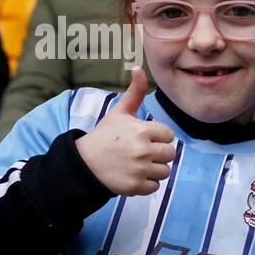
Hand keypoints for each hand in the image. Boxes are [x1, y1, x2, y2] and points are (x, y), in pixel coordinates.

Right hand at [75, 68, 175, 195]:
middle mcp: (142, 150)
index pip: (168, 135)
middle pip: (170, 154)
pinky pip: (155, 186)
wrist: (84, 163)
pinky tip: (133, 175)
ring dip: (154, 169)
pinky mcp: (135, 186)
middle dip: (159, 154)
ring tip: (137, 164)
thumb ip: (134, 92)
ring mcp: (139, 169)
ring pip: (165, 171)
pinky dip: (146, 183)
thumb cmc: (105, 136)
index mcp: (141, 130)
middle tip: (141, 153)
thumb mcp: (119, 112)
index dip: (158, 137)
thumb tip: (137, 68)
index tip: (143, 138)